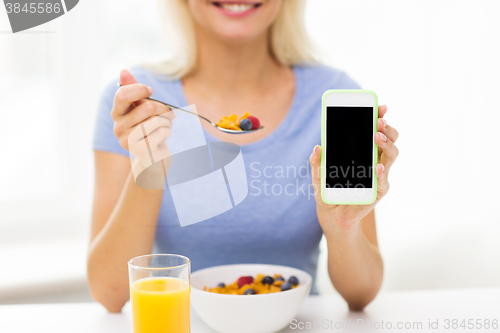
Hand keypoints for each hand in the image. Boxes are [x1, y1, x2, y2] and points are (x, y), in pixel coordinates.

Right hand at [111, 70, 175, 168]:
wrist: (152, 158)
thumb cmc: (149, 129)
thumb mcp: (142, 108)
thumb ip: (133, 90)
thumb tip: (123, 71)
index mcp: (117, 113)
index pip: (122, 95)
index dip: (139, 89)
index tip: (151, 91)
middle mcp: (118, 127)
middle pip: (147, 107)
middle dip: (163, 108)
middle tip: (169, 113)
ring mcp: (127, 140)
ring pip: (156, 120)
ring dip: (167, 121)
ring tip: (166, 125)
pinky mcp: (139, 150)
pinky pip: (161, 132)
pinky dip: (168, 132)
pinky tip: (164, 137)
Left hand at [309, 105, 398, 228]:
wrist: (333, 217)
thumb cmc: (329, 193)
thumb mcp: (318, 177)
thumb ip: (317, 163)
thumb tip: (317, 147)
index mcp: (363, 153)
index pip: (375, 132)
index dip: (379, 118)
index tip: (379, 106)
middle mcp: (375, 162)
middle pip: (389, 140)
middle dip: (387, 128)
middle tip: (379, 120)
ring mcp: (379, 176)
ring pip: (391, 156)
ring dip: (387, 144)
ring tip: (377, 136)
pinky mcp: (378, 192)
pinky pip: (383, 180)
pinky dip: (381, 171)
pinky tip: (377, 164)